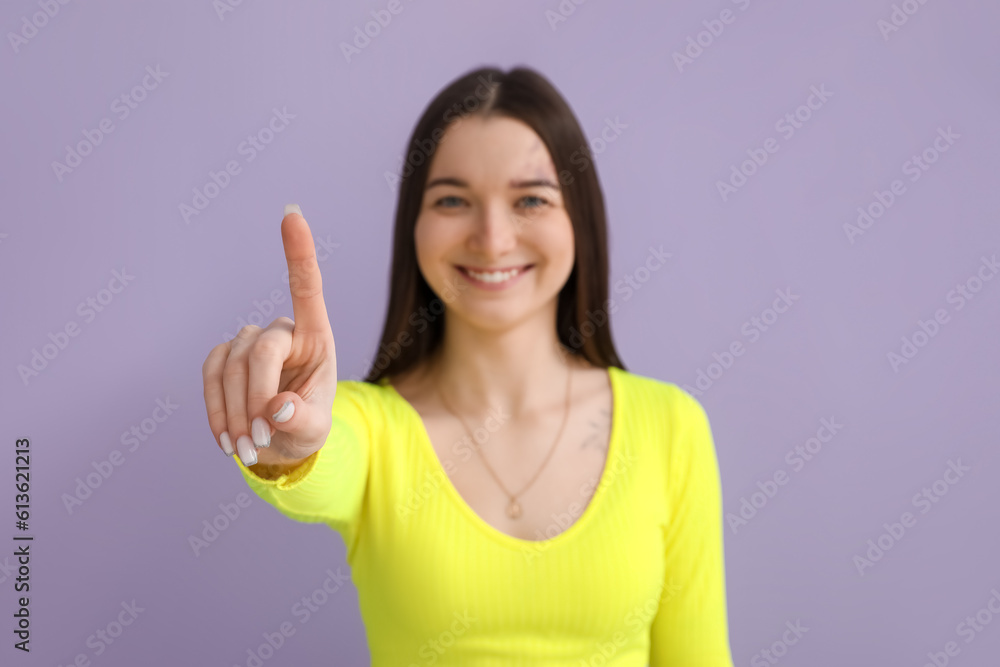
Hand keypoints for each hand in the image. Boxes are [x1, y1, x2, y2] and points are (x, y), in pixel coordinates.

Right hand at [201, 205, 336, 466]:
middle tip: (262, 438)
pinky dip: (215, 410)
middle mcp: (283, 332)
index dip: (298, 252)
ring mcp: (249, 342)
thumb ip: (301, 419)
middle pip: (260, 351)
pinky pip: (210, 375)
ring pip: (231, 366)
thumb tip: (277, 409)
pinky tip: (227, 440)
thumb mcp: (315, 431)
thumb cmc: (306, 428)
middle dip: (256, 397)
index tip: (291, 214)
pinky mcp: (223, 357)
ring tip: (249, 447)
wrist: (279, 444)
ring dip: (235, 412)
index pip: (306, 289)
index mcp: (316, 338)